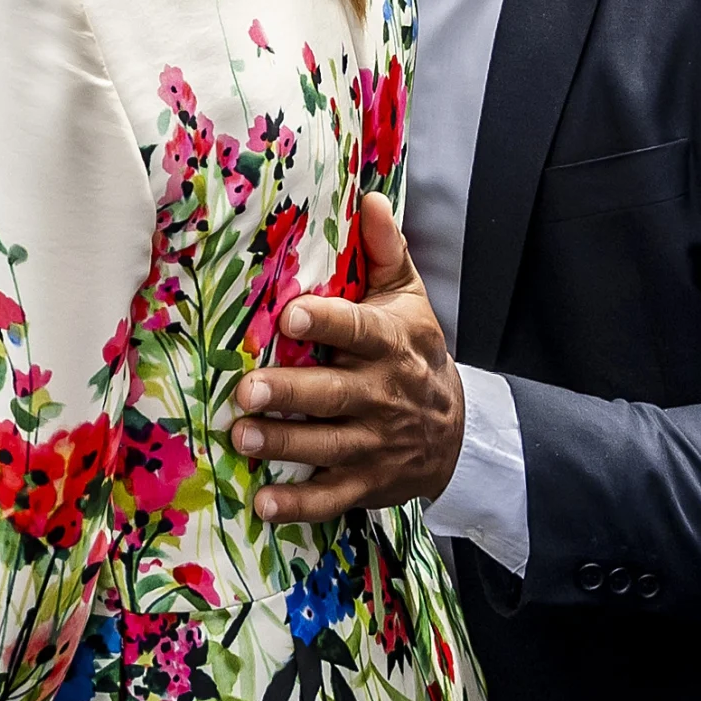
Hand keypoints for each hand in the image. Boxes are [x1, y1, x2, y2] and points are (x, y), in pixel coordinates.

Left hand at [234, 193, 462, 519]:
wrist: (458, 430)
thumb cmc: (413, 351)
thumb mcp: (408, 298)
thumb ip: (385, 251)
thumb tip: (371, 195)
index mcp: (389, 344)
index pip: (357, 329)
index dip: (326, 322)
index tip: (291, 313)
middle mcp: (382, 395)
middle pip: (333, 394)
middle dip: (291, 393)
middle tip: (247, 389)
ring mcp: (375, 444)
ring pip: (327, 446)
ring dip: (283, 445)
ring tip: (242, 437)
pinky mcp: (368, 483)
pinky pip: (332, 498)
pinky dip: (298, 504)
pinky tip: (263, 504)